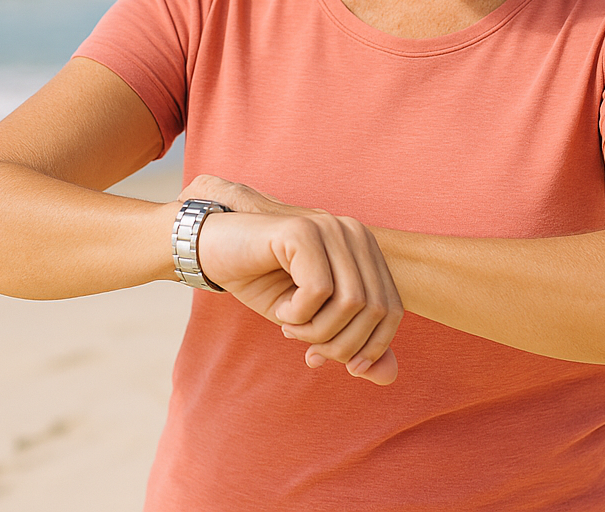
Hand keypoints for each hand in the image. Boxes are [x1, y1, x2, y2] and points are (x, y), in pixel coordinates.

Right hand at [181, 175, 402, 385]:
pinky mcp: (303, 231)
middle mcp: (354, 232)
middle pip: (376, 308)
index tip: (348, 368)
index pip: (392, 308)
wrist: (212, 249)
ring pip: (351, 302)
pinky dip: (298, 314)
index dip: (374, 347)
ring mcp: (330, 227)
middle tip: (310, 352)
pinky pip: (318, 290)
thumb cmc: (264, 283)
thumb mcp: (311, 322)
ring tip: (291, 328)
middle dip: (343, 344)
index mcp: (364, 250)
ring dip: (318, 331)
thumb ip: (351, 344)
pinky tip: (281, 310)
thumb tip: (389, 377)